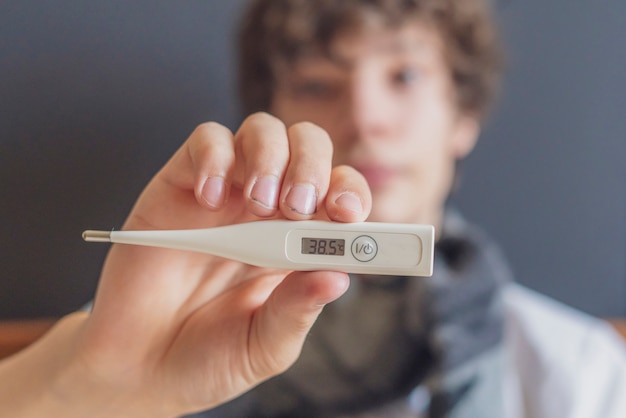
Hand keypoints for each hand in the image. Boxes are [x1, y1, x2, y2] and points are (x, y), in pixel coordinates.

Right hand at [6, 113, 370, 416]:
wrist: (140, 368)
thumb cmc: (208, 356)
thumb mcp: (265, 346)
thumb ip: (297, 311)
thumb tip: (337, 276)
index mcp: (298, 245)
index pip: (340, 196)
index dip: (352, 195)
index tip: (349, 215)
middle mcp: (267, 211)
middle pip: (308, 147)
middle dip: (313, 166)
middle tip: (299, 208)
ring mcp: (227, 193)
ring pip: (263, 130)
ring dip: (271, 158)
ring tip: (258, 205)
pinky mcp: (180, 184)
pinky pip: (206, 140)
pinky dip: (215, 157)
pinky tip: (210, 198)